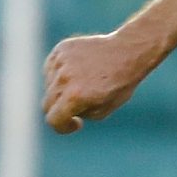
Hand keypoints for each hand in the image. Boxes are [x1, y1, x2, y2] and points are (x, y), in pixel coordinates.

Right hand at [43, 31, 159, 133]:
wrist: (129, 52)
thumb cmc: (119, 84)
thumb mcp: (102, 110)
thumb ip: (78, 114)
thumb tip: (63, 113)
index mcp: (75, 97)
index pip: (53, 120)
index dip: (63, 127)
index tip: (75, 123)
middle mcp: (64, 79)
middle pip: (47, 105)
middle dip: (61, 110)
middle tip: (78, 106)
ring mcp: (61, 62)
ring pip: (48, 86)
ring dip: (61, 91)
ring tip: (83, 83)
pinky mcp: (61, 49)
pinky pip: (51, 68)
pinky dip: (60, 74)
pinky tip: (78, 71)